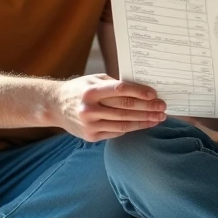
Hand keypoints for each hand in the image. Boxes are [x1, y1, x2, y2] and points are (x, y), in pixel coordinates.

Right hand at [49, 74, 166, 141]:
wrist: (54, 107)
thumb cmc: (79, 89)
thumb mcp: (93, 80)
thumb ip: (113, 84)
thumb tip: (140, 89)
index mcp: (91, 91)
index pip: (120, 90)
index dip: (139, 92)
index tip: (154, 94)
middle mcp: (89, 108)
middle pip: (125, 108)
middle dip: (147, 108)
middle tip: (162, 108)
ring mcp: (90, 124)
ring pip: (124, 123)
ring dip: (144, 121)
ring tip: (157, 119)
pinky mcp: (91, 136)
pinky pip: (116, 132)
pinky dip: (131, 128)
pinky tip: (142, 124)